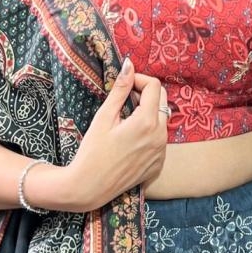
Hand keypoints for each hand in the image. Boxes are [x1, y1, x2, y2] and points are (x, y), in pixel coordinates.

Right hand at [61, 57, 168, 211]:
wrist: (90, 187)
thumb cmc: (92, 151)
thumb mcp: (104, 117)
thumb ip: (120, 90)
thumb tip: (129, 65)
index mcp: (147, 122)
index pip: (154, 86)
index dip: (138, 80)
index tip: (124, 85)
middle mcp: (160, 136)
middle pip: (162, 100)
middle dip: (145, 93)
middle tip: (124, 99)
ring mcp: (161, 152)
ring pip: (161, 120)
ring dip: (147, 113)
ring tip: (124, 121)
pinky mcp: (158, 164)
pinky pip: (159, 139)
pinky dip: (148, 133)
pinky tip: (129, 141)